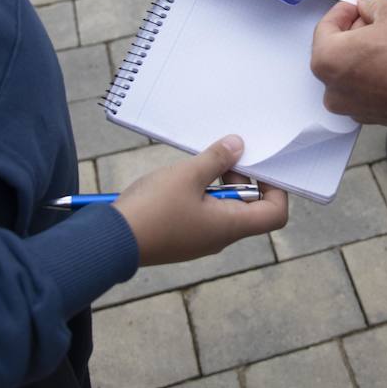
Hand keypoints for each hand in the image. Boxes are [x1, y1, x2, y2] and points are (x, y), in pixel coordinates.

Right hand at [114, 135, 288, 265]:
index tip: (257, 165)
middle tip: (224, 157)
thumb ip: (216, 159)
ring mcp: (201, 239)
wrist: (110, 241)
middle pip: (251, 208)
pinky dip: (202, 193)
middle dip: (242, 179)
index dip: (276, 188)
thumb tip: (238, 146)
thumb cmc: (152, 209)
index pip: (275, 214)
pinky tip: (182, 178)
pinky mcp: (183, 236)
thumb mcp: (188, 175)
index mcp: (230, 226)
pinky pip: (205, 213)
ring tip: (199, 165)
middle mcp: (220, 237)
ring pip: (225, 209)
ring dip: (219, 184)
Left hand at [311, 0, 386, 134]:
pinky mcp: (376, 117)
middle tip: (380, 16)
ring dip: (370, 51)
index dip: (346, 10)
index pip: (326, 27)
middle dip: (358, 30)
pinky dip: (379, 72)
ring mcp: (354, 108)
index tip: (360, 4)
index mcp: (328, 60)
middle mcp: (335, 90)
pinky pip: (369, 87)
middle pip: (339, 50)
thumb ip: (375, 4)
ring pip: (355, 70)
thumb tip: (369, 4)